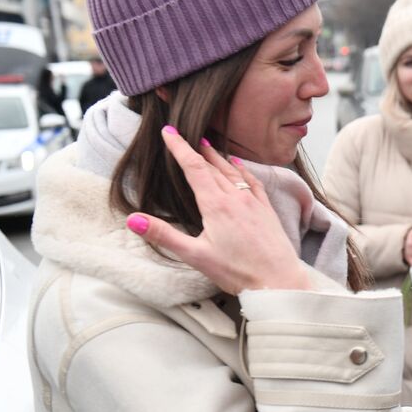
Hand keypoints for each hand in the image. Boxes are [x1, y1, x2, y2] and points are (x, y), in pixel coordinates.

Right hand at [126, 127, 310, 293]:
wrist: (279, 280)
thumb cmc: (238, 271)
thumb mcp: (195, 255)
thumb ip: (164, 235)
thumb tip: (133, 220)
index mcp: (216, 205)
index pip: (194, 168)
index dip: (180, 148)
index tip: (169, 132)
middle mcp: (236, 197)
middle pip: (213, 166)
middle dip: (196, 149)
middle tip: (185, 135)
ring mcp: (254, 202)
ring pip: (233, 171)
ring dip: (218, 157)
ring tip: (208, 145)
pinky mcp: (267, 210)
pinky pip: (253, 182)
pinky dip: (242, 170)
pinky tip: (239, 166)